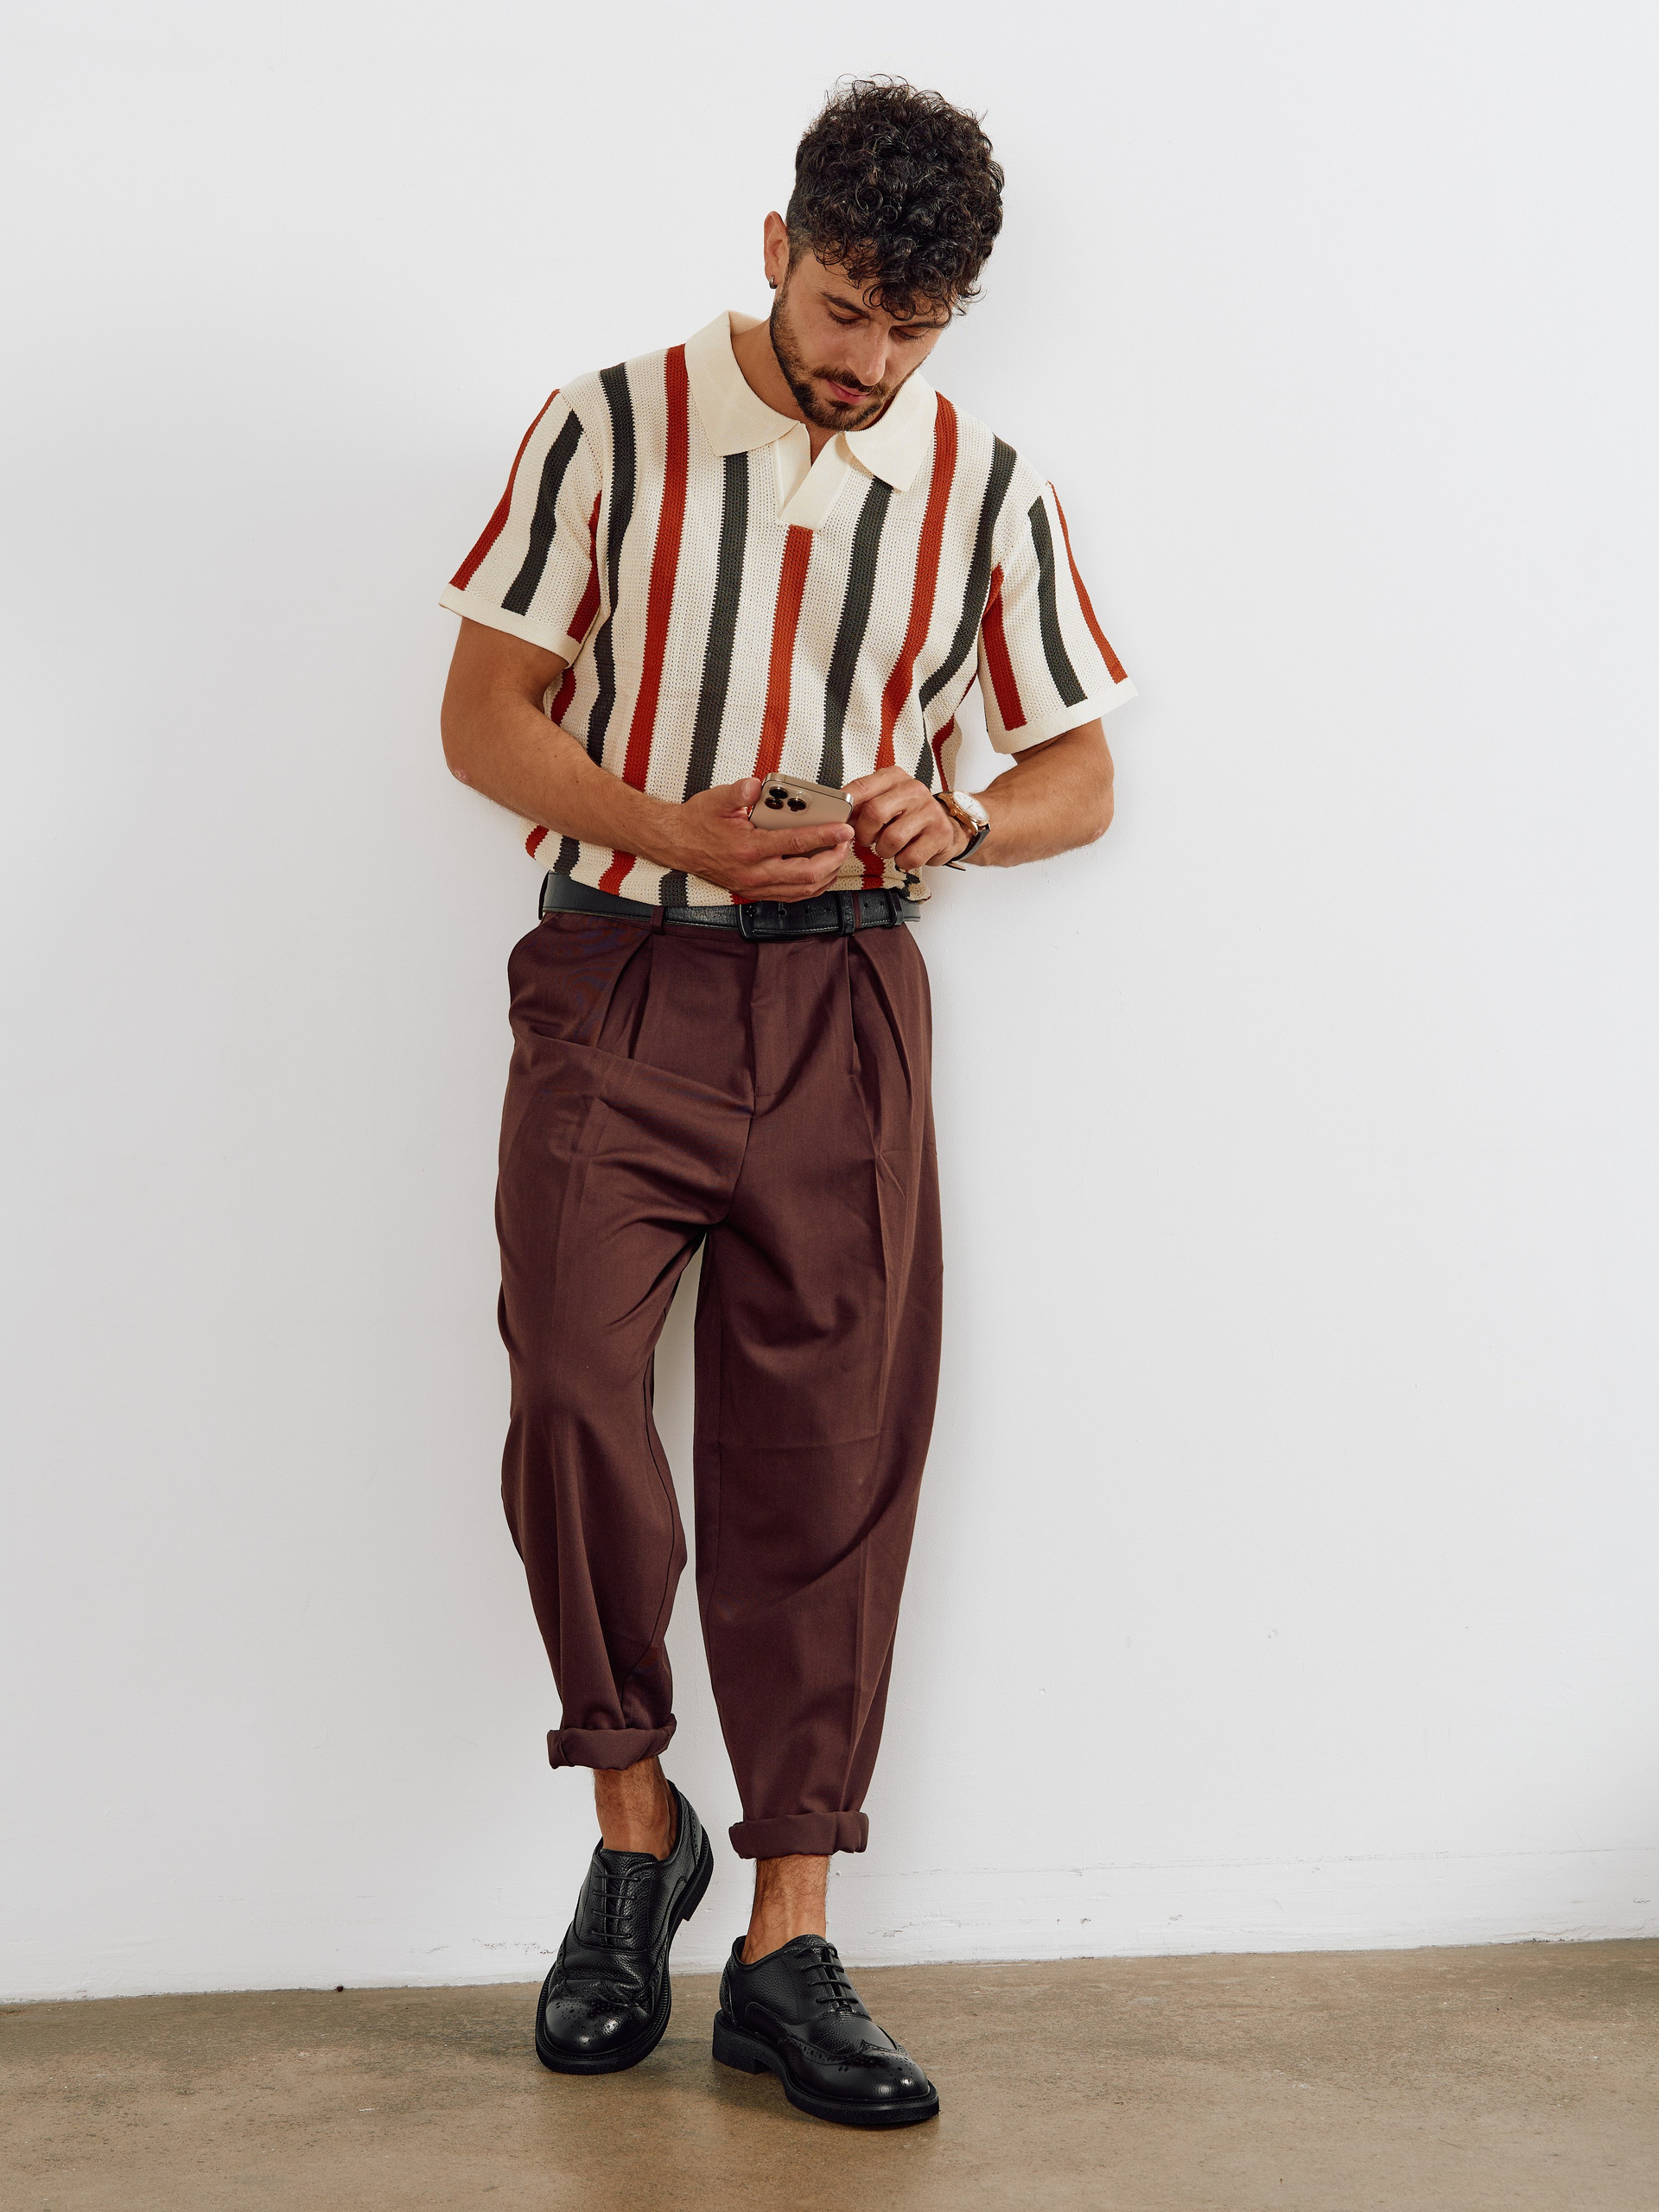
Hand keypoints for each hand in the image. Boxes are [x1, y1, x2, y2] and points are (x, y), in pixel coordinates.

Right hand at [665, 778, 856, 902]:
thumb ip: (739, 792)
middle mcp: (754, 873)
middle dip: (833, 858)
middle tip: (844, 842)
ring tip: (837, 856)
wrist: (677, 844)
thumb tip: (756, 785)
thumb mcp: (717, 799)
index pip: (796, 844)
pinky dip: (812, 886)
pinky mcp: (755, 892)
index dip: (825, 836)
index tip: (844, 829)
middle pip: (807, 874)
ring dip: (826, 875)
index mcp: (748, 849)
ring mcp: (755, 886)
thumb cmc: (699, 820)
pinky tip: (821, 872)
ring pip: (803, 890)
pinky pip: (792, 896)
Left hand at [842, 766, 965, 870]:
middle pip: (874, 812)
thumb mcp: (886, 801)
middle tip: (868, 839)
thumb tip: (837, 817)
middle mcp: (913, 789)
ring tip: (889, 846)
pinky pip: (909, 857)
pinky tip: (906, 852)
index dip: (845, 805)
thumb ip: (862, 805)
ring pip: (891, 839)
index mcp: (895, 778)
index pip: (862, 787)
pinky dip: (902, 861)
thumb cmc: (908, 815)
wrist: (946, 826)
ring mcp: (929, 811)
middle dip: (865, 833)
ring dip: (884, 850)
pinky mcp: (940, 834)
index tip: (838, 818)